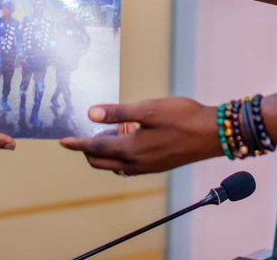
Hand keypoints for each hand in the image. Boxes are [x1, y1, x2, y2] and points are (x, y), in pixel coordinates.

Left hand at [59, 97, 221, 175]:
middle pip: (102, 161)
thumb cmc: (183, 117)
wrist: (213, 134)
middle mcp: (136, 163)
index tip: (63, 140)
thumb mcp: (148, 109)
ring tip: (108, 131)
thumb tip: (91, 114)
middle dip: (88, 149)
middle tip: (86, 131)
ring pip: (115, 165)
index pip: (95, 148)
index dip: (77, 144)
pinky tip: (127, 139)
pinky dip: (120, 155)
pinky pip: (129, 166)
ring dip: (105, 152)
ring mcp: (147, 167)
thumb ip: (118, 113)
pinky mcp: (157, 166)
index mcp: (132, 149)